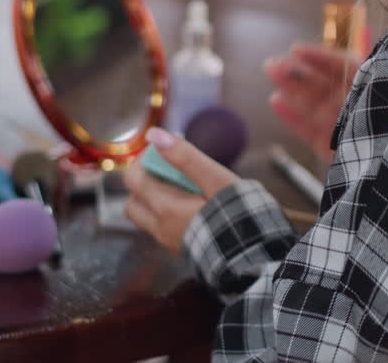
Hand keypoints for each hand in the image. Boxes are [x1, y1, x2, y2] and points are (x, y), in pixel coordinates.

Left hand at [125, 127, 239, 254]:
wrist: (254, 252)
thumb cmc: (238, 214)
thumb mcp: (215, 178)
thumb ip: (184, 156)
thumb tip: (155, 135)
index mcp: (165, 208)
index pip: (134, 178)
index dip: (145, 159)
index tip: (165, 150)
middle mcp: (160, 228)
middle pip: (133, 200)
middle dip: (143, 181)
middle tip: (169, 169)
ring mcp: (169, 242)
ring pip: (144, 217)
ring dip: (153, 199)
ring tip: (180, 187)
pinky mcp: (180, 250)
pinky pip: (160, 229)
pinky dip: (165, 214)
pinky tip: (190, 206)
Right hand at [264, 43, 360, 163]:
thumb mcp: (375, 87)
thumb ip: (357, 73)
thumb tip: (347, 52)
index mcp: (371, 88)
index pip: (342, 66)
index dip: (319, 57)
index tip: (296, 49)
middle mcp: (354, 106)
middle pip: (322, 85)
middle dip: (298, 72)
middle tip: (274, 63)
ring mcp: (341, 128)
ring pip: (311, 104)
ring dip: (290, 87)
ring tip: (271, 72)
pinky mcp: (330, 149)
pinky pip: (308, 130)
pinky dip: (291, 116)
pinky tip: (276, 100)